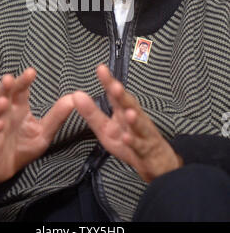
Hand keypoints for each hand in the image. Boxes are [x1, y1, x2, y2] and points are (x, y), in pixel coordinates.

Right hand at [0, 68, 73, 184]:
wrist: (6, 171)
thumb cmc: (24, 147)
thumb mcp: (44, 132)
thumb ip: (57, 116)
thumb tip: (74, 98)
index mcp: (18, 108)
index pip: (20, 91)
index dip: (24, 81)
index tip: (31, 72)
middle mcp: (5, 114)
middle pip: (3, 96)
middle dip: (6, 87)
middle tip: (10, 78)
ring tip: (4, 101)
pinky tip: (0, 124)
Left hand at [73, 64, 181, 181]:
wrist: (156, 162)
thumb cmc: (130, 142)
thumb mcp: (105, 128)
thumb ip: (91, 113)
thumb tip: (76, 96)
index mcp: (122, 112)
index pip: (115, 94)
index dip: (108, 82)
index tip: (101, 69)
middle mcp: (134, 119)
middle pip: (129, 105)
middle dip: (123, 96)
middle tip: (115, 86)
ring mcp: (142, 134)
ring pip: (138, 125)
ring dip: (133, 119)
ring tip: (128, 113)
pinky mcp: (146, 151)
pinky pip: (140, 146)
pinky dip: (134, 142)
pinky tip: (127, 138)